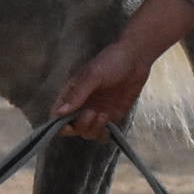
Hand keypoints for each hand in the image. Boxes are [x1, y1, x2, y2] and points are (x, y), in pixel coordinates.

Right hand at [49, 0, 193, 139]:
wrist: (136, 59)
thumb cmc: (111, 62)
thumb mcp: (92, 75)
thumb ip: (77, 94)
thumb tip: (59, 113)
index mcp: (71, 93)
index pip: (56, 114)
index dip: (59, 124)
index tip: (69, 125)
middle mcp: (81, 105)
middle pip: (72, 127)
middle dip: (80, 126)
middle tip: (92, 113)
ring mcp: (96, 112)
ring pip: (87, 132)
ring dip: (93, 129)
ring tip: (103, 115)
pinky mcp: (111, 116)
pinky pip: (102, 133)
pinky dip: (103, 134)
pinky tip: (109, 125)